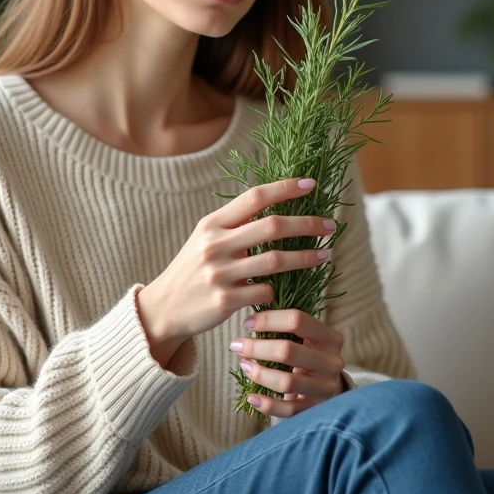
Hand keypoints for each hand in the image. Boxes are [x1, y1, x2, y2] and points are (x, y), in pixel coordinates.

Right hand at [137, 178, 335, 366]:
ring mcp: (220, 273)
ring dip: (305, 257)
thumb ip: (235, 223)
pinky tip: (285, 288)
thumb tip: (276, 203)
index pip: (254, 197)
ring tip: (324, 256)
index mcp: (212, 224)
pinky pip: (266, 291)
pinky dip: (279, 289)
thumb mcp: (205, 238)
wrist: (163, 308)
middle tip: (330, 225)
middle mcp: (215, 244)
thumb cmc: (193, 269)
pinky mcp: (225, 301)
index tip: (311, 185)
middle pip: (272, 226)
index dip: (285, 188)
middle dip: (307, 224)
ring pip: (276, 261)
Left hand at [229, 308, 345, 417]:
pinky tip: (251, 397)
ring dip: (259, 374)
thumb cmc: (309, 356)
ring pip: (287, 382)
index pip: (298, 320)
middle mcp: (331, 362)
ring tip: (244, 366)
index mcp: (330, 338)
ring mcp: (325, 388)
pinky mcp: (315, 408)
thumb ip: (288, 327)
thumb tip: (252, 318)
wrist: (327, 387)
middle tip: (237, 345)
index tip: (247, 322)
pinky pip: (288, 410)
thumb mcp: (307, 339)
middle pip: (288, 351)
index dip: (269, 319)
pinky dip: (266, 404)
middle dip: (257, 347)